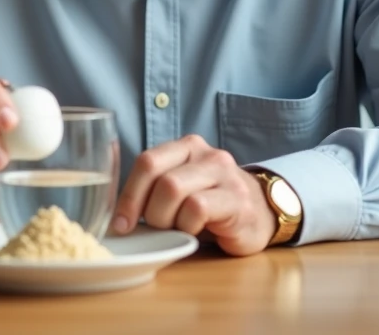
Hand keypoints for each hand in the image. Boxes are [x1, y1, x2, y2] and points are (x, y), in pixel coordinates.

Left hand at [111, 134, 276, 256]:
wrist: (263, 212)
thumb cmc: (213, 204)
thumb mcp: (183, 187)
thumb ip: (155, 188)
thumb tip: (116, 215)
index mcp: (186, 147)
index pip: (147, 162)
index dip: (128, 196)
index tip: (120, 224)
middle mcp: (205, 154)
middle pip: (159, 178)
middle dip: (148, 212)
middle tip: (156, 229)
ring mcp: (224, 173)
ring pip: (174, 190)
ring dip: (168, 220)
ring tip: (179, 229)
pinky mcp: (237, 199)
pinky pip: (197, 208)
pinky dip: (188, 226)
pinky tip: (197, 231)